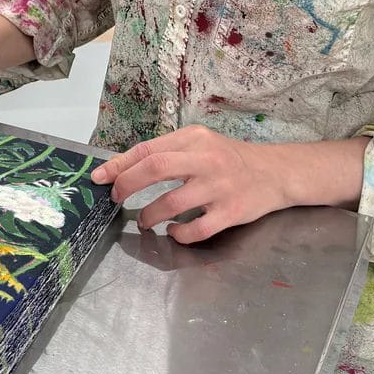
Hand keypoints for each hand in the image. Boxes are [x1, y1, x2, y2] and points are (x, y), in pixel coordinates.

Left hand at [90, 125, 286, 243]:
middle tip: (116, 198)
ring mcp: (219, 187)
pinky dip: (180, 234)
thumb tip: (123, 168)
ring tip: (144, 221)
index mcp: (193, 139)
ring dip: (150, 215)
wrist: (275, 172)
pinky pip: (198, 228)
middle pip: (155, 168)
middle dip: (127, 185)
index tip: (99, 178)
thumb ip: (167, 153)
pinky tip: (174, 232)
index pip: (147, 150)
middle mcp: (205, 159)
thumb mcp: (199, 144)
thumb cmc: (229, 159)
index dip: (119, 165)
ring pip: (172, 202)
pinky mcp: (232, 211)